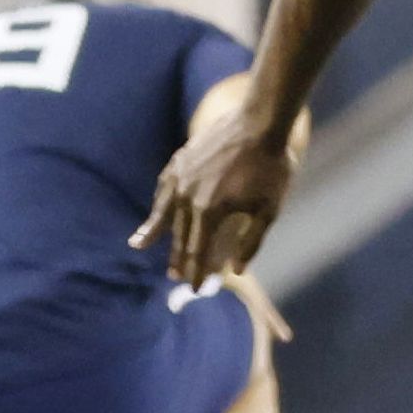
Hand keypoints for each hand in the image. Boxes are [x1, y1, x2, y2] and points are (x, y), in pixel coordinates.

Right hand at [136, 122, 298, 284]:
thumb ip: (251, 242)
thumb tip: (236, 270)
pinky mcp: (180, 161)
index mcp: (208, 213)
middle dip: (178, 258)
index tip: (194, 289)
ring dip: (157, 232)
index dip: (196, 273)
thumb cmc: (270, 168)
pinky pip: (164, 187)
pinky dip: (159, 202)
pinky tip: (155, 208)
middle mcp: (187, 198)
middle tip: (174, 276)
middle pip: (179, 236)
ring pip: (165, 212)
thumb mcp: (269, 210)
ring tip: (142, 245)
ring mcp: (180, 177)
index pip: (197, 252)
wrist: (260, 122)